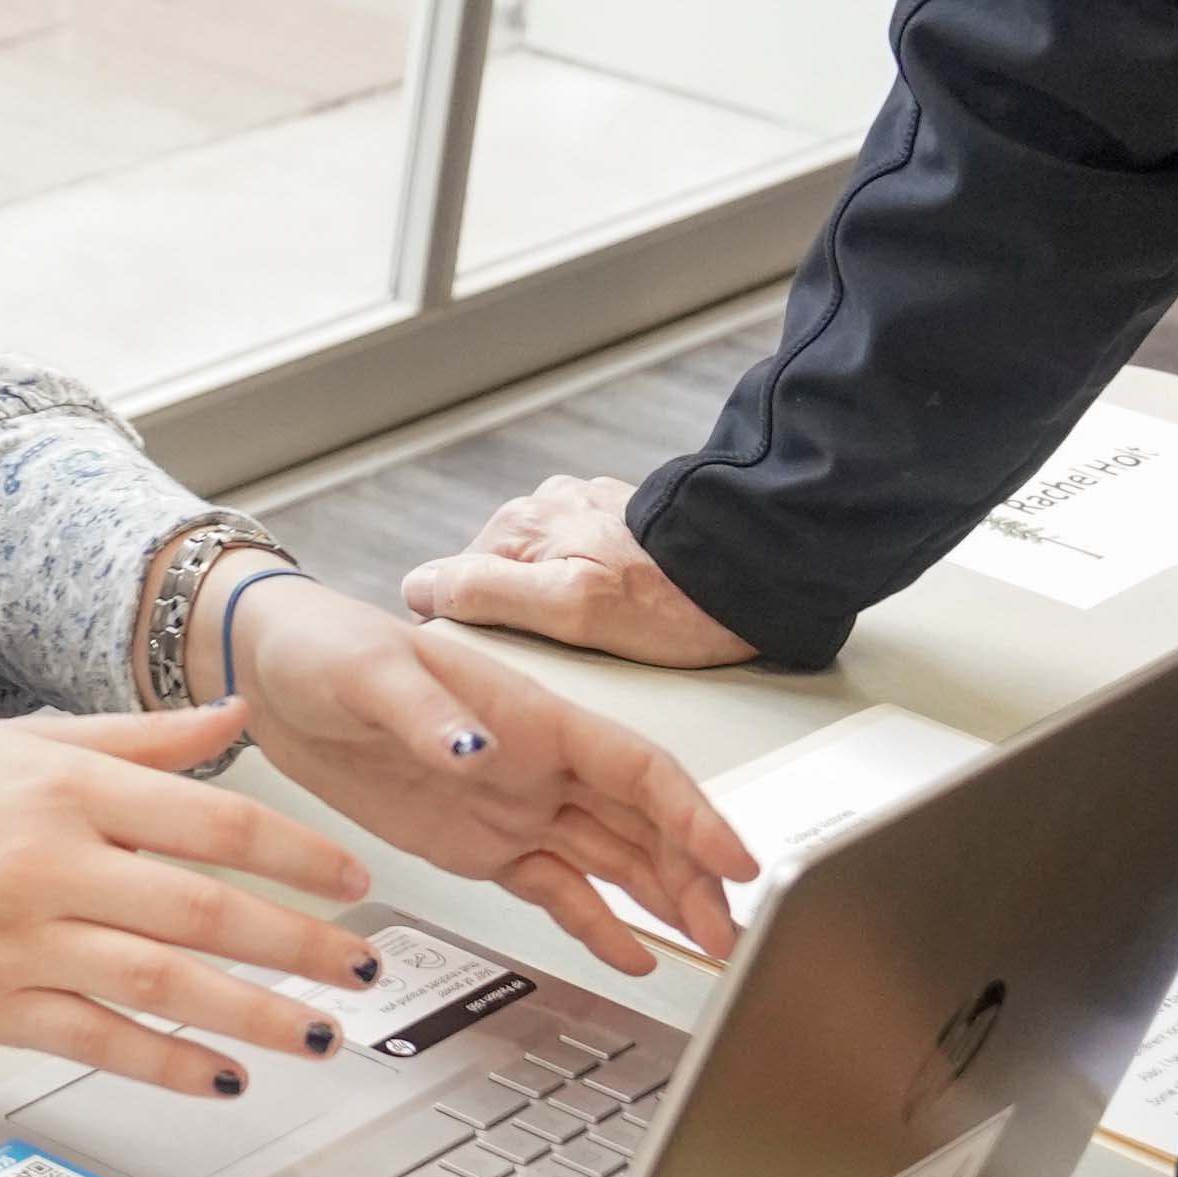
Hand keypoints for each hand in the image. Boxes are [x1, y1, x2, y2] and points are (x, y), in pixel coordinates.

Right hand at [0, 713, 384, 1095]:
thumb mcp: (34, 741)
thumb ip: (144, 739)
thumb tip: (238, 716)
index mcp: (70, 787)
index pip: (214, 820)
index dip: (296, 855)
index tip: (352, 884)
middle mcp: (53, 863)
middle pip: (204, 909)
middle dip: (301, 945)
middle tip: (367, 970)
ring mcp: (23, 942)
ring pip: (163, 986)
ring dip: (256, 1015)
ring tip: (322, 1034)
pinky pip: (98, 1042)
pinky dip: (168, 1064)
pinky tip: (224, 1077)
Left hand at [218, 576, 755, 973]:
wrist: (270, 678)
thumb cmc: (325, 648)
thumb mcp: (370, 674)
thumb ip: (427, 712)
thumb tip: (478, 747)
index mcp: (534, 716)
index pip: (639, 769)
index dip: (695, 815)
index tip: (736, 861)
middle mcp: (539, 764)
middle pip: (643, 823)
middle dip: (692, 876)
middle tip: (728, 934)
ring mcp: (515, 807)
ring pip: (612, 859)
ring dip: (660, 900)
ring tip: (705, 951)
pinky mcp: (481, 844)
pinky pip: (554, 886)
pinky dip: (594, 921)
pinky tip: (629, 954)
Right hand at [397, 476, 754, 668]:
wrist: (758, 574)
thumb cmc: (672, 605)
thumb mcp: (570, 609)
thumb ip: (487, 592)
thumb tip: (419, 589)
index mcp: (519, 524)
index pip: (451, 587)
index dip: (470, 637)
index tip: (505, 669)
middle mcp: (545, 506)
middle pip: (495, 584)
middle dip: (517, 625)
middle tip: (563, 665)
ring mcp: (585, 511)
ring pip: (539, 577)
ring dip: (558, 610)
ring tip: (601, 645)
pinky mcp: (621, 523)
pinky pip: (581, 567)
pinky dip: (593, 596)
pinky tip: (624, 619)